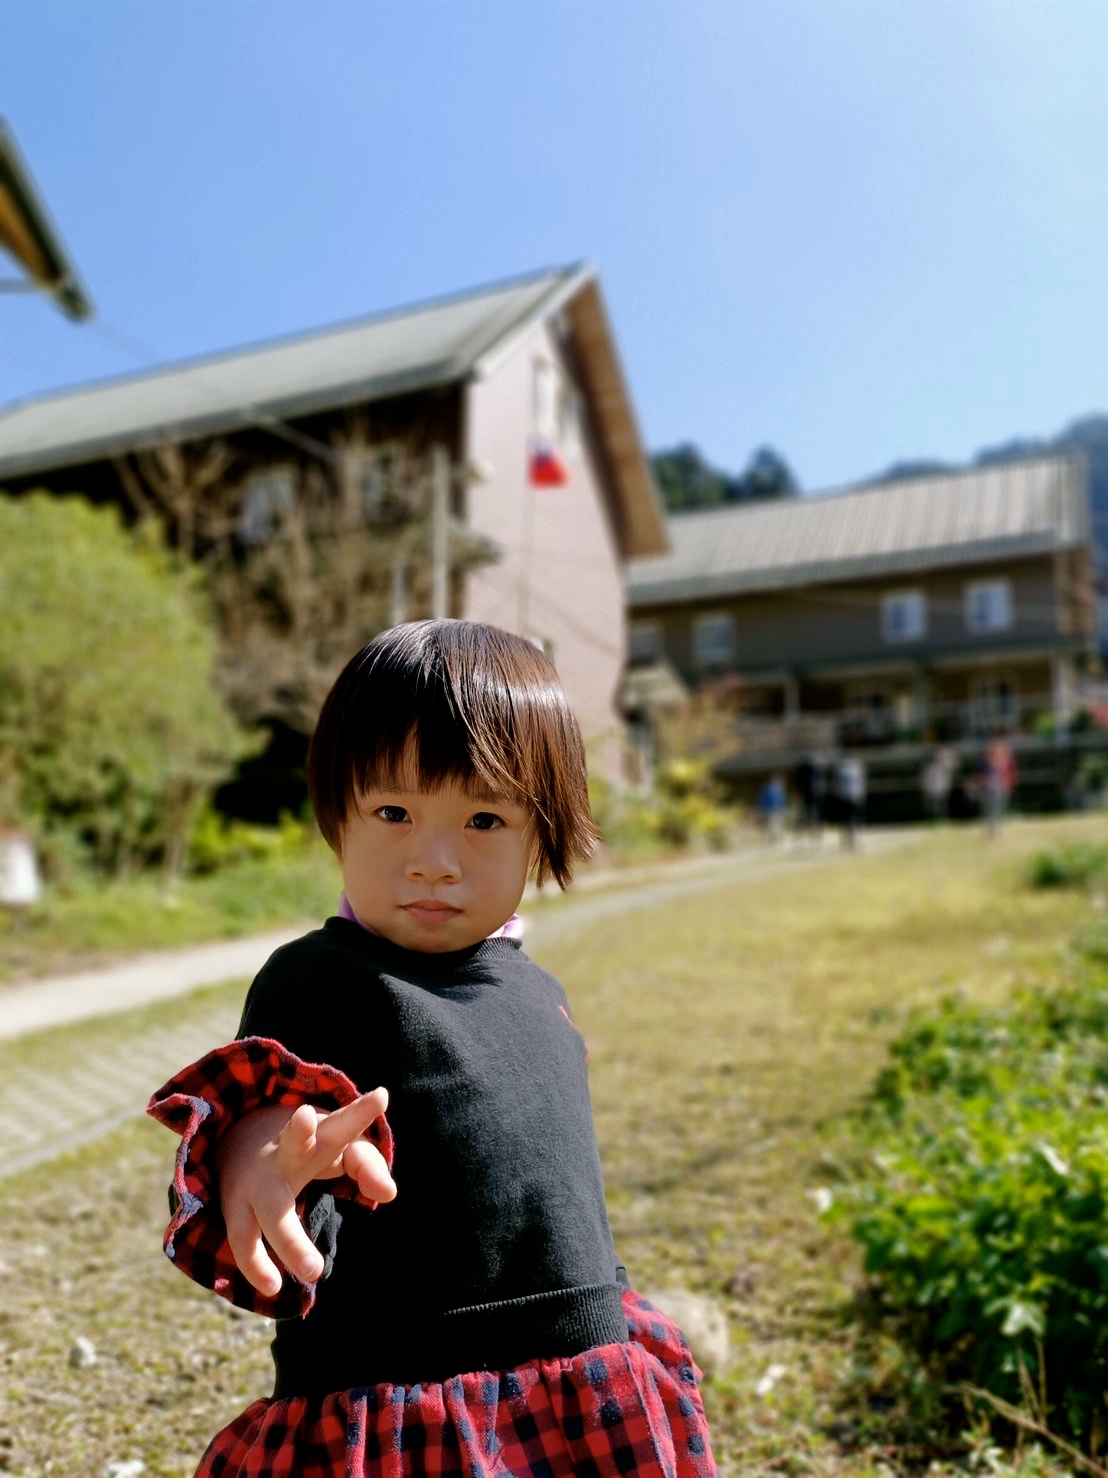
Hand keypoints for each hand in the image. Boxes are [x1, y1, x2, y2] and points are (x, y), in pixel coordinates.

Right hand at [217, 1088, 394, 1296]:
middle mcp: (284, 1153)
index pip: (343, 1123)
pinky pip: (243, 1240)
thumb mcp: (338, 1148)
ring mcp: (257, 1182)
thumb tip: (390, 1193)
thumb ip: (368, 1164)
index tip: (381, 1097)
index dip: (361, 1113)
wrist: (235, 1141)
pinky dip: (255, 1265)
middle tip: (304, 1118)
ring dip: (289, 1240)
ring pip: (271, 1209)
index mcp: (317, 1135)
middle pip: (293, 1142)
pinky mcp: (236, 1210)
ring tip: (315, 1271)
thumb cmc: (306, 1149)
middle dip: (298, 1133)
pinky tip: (274, 1286)